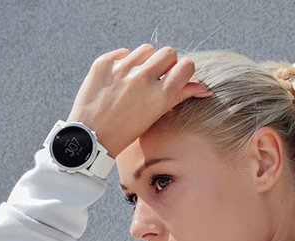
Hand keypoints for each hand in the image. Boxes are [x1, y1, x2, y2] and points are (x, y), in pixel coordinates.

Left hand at [66, 44, 211, 157]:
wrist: (91, 137)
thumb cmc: (127, 130)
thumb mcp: (156, 116)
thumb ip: (179, 97)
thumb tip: (204, 88)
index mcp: (159, 97)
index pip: (186, 66)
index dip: (184, 70)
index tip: (177, 76)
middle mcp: (142, 80)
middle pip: (168, 52)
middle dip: (165, 63)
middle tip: (155, 79)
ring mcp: (122, 69)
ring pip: (147, 50)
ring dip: (145, 61)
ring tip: (135, 80)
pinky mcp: (105, 63)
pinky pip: (124, 52)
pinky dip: (124, 63)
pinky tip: (118, 81)